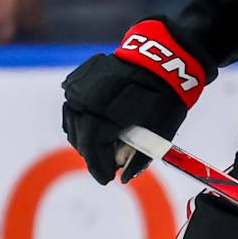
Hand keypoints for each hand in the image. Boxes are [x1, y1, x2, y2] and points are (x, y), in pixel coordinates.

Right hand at [61, 52, 189, 183]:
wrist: (163, 59)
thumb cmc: (164, 97)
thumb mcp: (158, 132)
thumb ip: (138, 157)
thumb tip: (123, 177)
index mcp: (104, 111)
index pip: (91, 147)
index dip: (98, 166)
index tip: (106, 179)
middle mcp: (86, 98)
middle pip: (80, 135)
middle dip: (93, 154)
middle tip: (107, 166)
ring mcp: (81, 86)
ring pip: (73, 120)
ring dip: (85, 137)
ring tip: (102, 148)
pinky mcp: (80, 77)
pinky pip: (75, 104)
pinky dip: (83, 118)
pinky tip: (96, 125)